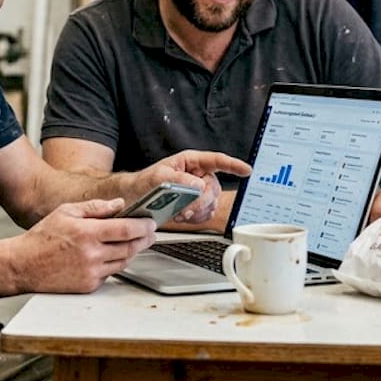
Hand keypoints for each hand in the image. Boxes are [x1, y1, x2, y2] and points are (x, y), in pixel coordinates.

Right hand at [15, 198, 156, 292]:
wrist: (23, 266)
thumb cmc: (42, 237)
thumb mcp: (67, 212)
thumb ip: (95, 207)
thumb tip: (119, 204)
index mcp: (87, 233)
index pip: (126, 228)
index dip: (143, 226)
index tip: (151, 223)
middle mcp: (92, 254)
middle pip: (130, 247)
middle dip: (144, 239)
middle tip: (150, 234)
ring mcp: (91, 272)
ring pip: (123, 261)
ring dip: (132, 251)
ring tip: (133, 242)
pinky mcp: (88, 286)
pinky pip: (110, 273)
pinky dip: (114, 264)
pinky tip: (110, 255)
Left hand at [134, 150, 250, 224]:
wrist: (134, 198)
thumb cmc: (145, 181)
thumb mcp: (158, 176)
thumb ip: (178, 178)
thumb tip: (197, 184)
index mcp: (191, 162)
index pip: (217, 161)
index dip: (233, 165)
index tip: (246, 170)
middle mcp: (198, 176)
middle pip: (213, 188)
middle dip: (200, 201)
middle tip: (186, 209)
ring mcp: (198, 192)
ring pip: (211, 203)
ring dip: (197, 211)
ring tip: (180, 213)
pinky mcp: (195, 206)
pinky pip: (206, 214)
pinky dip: (195, 218)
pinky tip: (182, 216)